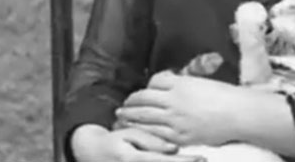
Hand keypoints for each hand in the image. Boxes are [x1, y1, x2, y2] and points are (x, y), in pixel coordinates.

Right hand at [70, 124, 205, 161]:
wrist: (90, 154)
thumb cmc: (111, 142)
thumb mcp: (126, 135)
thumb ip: (149, 140)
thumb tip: (172, 147)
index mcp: (136, 159)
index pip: (166, 161)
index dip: (184, 160)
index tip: (200, 157)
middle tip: (203, 159)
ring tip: (195, 159)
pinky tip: (179, 160)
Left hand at [115, 71, 242, 146]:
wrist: (239, 114)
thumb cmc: (225, 96)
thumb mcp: (201, 82)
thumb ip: (183, 83)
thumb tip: (170, 83)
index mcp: (180, 83)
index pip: (154, 82)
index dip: (145, 88)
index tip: (141, 93)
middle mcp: (174, 100)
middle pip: (144, 99)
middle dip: (130, 103)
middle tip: (122, 106)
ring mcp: (175, 119)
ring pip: (145, 117)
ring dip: (130, 117)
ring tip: (121, 118)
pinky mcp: (179, 136)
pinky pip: (155, 134)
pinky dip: (142, 132)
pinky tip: (136, 132)